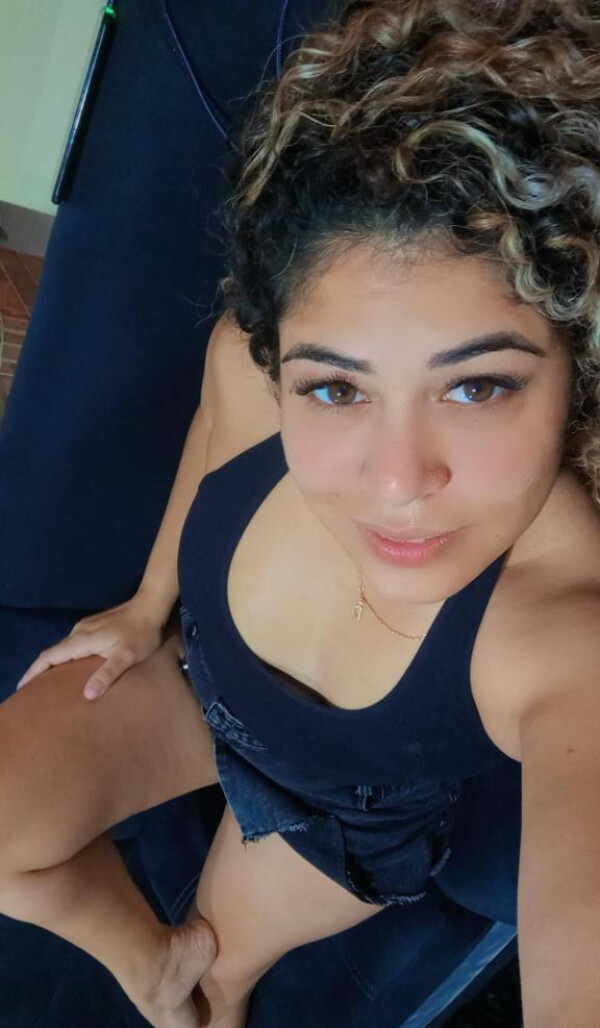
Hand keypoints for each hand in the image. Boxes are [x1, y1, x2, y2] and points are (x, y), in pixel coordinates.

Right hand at [15, 596, 168, 699]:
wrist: (151, 606)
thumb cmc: (141, 633)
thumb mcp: (127, 656)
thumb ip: (107, 674)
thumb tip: (87, 695)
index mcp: (82, 639)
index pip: (50, 656)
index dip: (34, 671)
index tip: (23, 686)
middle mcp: (79, 631)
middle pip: (53, 652)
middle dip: (40, 670)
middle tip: (33, 690)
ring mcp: (86, 626)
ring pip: (63, 647)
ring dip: (54, 663)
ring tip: (49, 681)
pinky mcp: (94, 625)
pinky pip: (73, 643)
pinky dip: (66, 656)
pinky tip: (71, 665)